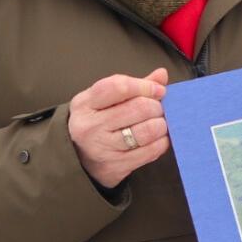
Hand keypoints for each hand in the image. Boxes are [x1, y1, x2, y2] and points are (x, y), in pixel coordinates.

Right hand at [68, 68, 169, 188]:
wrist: (79, 158)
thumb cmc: (97, 121)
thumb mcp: (104, 100)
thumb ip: (134, 85)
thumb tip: (162, 75)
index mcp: (86, 103)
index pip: (119, 87)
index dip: (145, 86)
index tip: (159, 90)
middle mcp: (91, 126)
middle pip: (138, 108)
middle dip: (156, 106)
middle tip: (158, 109)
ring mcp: (103, 148)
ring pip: (146, 131)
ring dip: (161, 124)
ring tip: (159, 123)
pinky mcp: (116, 165)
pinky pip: (150, 151)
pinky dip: (161, 142)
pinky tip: (158, 138)